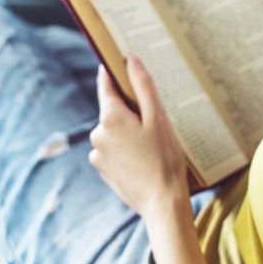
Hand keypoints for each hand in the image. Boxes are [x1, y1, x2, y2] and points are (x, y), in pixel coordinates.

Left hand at [89, 56, 189, 219]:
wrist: (162, 204)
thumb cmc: (165, 159)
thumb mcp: (159, 119)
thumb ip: (144, 86)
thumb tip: (131, 59)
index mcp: (110, 117)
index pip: (106, 85)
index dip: (114, 72)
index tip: (119, 62)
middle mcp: (97, 134)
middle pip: (113, 111)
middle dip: (131, 111)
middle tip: (155, 121)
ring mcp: (98, 154)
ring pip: (114, 132)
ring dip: (129, 133)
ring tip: (152, 146)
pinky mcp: (103, 170)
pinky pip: (113, 151)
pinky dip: (126, 150)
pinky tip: (145, 159)